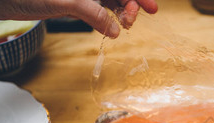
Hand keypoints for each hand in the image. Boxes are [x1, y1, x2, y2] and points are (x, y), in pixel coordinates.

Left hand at [0, 0, 157, 36]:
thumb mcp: (63, 1)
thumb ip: (91, 11)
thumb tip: (113, 28)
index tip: (150, 8)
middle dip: (129, 4)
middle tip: (132, 21)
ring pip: (108, 0)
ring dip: (119, 13)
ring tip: (125, 25)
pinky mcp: (72, 1)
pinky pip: (96, 9)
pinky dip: (105, 19)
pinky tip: (110, 27)